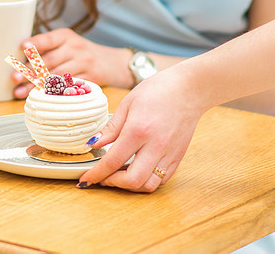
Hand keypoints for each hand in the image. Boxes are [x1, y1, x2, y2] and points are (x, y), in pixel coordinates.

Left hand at [13, 28, 134, 98]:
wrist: (113, 63)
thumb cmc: (81, 54)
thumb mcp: (67, 43)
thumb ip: (47, 49)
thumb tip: (18, 60)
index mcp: (66, 36)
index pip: (49, 39)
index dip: (36, 43)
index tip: (23, 47)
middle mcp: (76, 48)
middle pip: (49, 60)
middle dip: (30, 70)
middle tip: (14, 78)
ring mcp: (84, 64)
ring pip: (56, 76)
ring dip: (35, 86)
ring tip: (19, 93)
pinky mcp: (90, 79)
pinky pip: (67, 87)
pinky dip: (52, 94)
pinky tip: (40, 98)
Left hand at [77, 71, 205, 191]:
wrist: (189, 89)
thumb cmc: (158, 91)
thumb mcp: (127, 104)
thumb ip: (110, 128)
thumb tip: (92, 144)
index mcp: (138, 131)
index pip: (113, 161)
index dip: (96, 174)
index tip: (85, 180)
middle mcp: (155, 146)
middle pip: (133, 181)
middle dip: (113, 183)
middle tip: (103, 177)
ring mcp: (169, 154)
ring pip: (149, 185)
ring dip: (130, 186)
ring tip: (119, 176)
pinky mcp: (178, 157)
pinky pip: (162, 180)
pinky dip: (146, 182)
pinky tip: (136, 171)